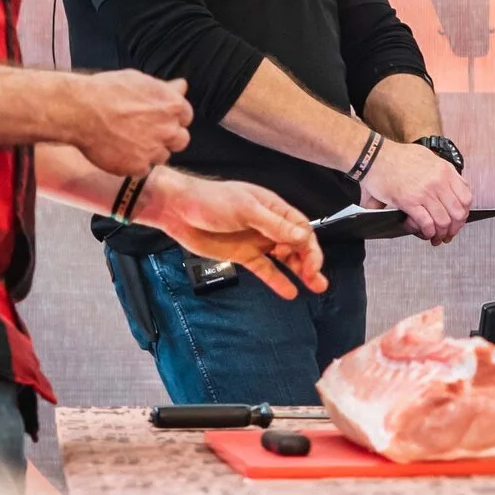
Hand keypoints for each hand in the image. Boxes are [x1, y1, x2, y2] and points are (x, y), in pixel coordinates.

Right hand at [60, 71, 190, 177]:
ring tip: (128, 142)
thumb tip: (182, 86)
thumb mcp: (140, 80)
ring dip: (150, 152)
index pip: (185, 117)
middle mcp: (169, 130)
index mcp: (173, 106)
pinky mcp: (137, 167)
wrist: (80, 111)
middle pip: (180, 140)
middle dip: (167, 137)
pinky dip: (134, 164)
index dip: (171, 118)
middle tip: (146, 133)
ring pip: (161, 156)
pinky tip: (120, 152)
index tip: (158, 118)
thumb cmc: (106, 91)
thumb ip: (165, 89)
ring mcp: (154, 150)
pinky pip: (143, 170)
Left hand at [138, 170, 327, 297]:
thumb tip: (303, 238)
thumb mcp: (246, 210)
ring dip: (300, 271)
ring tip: (315, 287)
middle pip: (298, 245)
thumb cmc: (212, 202)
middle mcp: (270, 226)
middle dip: (310, 261)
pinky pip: (265, 269)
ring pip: (285, 258)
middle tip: (316, 280)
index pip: (302, 229)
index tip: (312, 265)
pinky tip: (290, 292)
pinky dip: (277, 280)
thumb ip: (275, 225)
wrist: (178, 210)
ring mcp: (257, 241)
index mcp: (274, 209)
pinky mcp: (243, 255)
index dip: (310, 248)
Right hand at [360, 131, 473, 242]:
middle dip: (454, 228)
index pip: (466, 198)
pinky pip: (427, 223)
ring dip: (441, 234)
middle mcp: (439, 182)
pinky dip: (428, 232)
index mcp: (446, 171)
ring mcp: (425, 192)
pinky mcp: (409, 201)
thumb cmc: (398, 156)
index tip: (458, 220)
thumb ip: (443, 172)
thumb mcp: (429, 158)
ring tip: (435, 237)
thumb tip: (452, 185)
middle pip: (458, 213)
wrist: (375, 156)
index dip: (464, 214)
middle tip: (448, 234)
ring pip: (444, 221)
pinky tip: (424, 233)